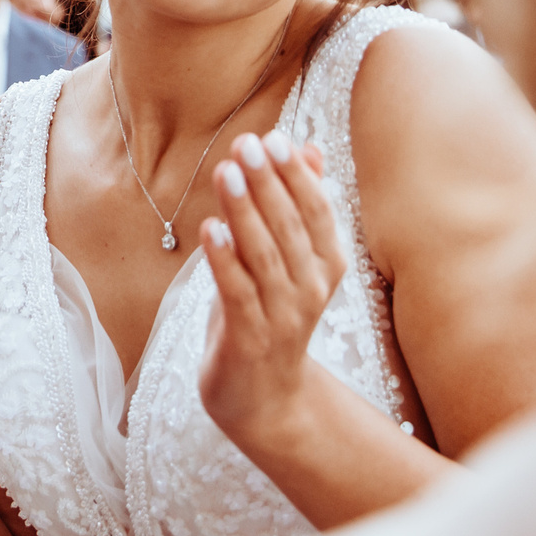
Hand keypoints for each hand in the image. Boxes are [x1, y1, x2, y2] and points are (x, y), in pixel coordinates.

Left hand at [196, 130, 342, 447]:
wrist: (265, 397)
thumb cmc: (272, 314)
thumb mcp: (290, 257)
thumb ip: (299, 203)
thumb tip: (310, 147)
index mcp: (327, 266)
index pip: (318, 212)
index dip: (297, 175)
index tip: (275, 138)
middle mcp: (311, 289)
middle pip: (291, 228)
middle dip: (268, 183)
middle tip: (246, 144)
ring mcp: (282, 315)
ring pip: (264, 255)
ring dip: (244, 212)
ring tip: (224, 172)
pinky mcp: (248, 337)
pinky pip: (237, 292)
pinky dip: (224, 259)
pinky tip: (209, 228)